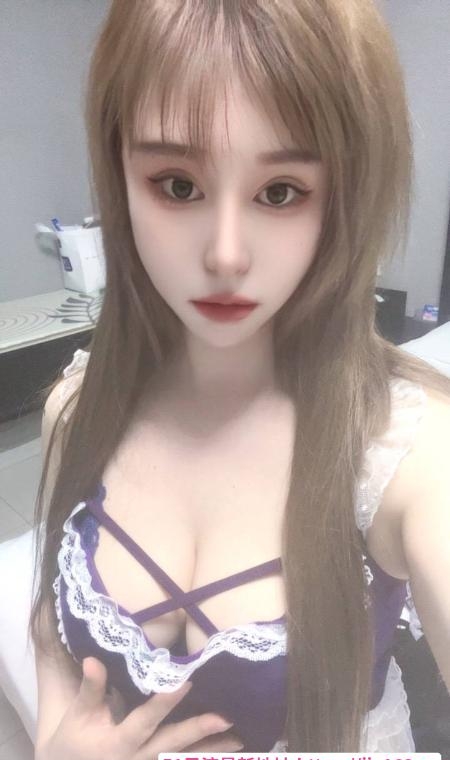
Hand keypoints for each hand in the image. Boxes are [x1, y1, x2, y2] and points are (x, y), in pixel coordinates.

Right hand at [40, 656, 242, 759]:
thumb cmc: (73, 742)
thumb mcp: (77, 716)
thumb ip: (91, 689)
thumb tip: (94, 659)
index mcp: (119, 743)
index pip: (145, 720)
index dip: (165, 702)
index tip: (186, 682)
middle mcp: (137, 759)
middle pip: (172, 744)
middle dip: (200, 732)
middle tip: (226, 719)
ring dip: (211, 751)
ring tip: (241, 740)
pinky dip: (202, 759)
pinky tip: (227, 754)